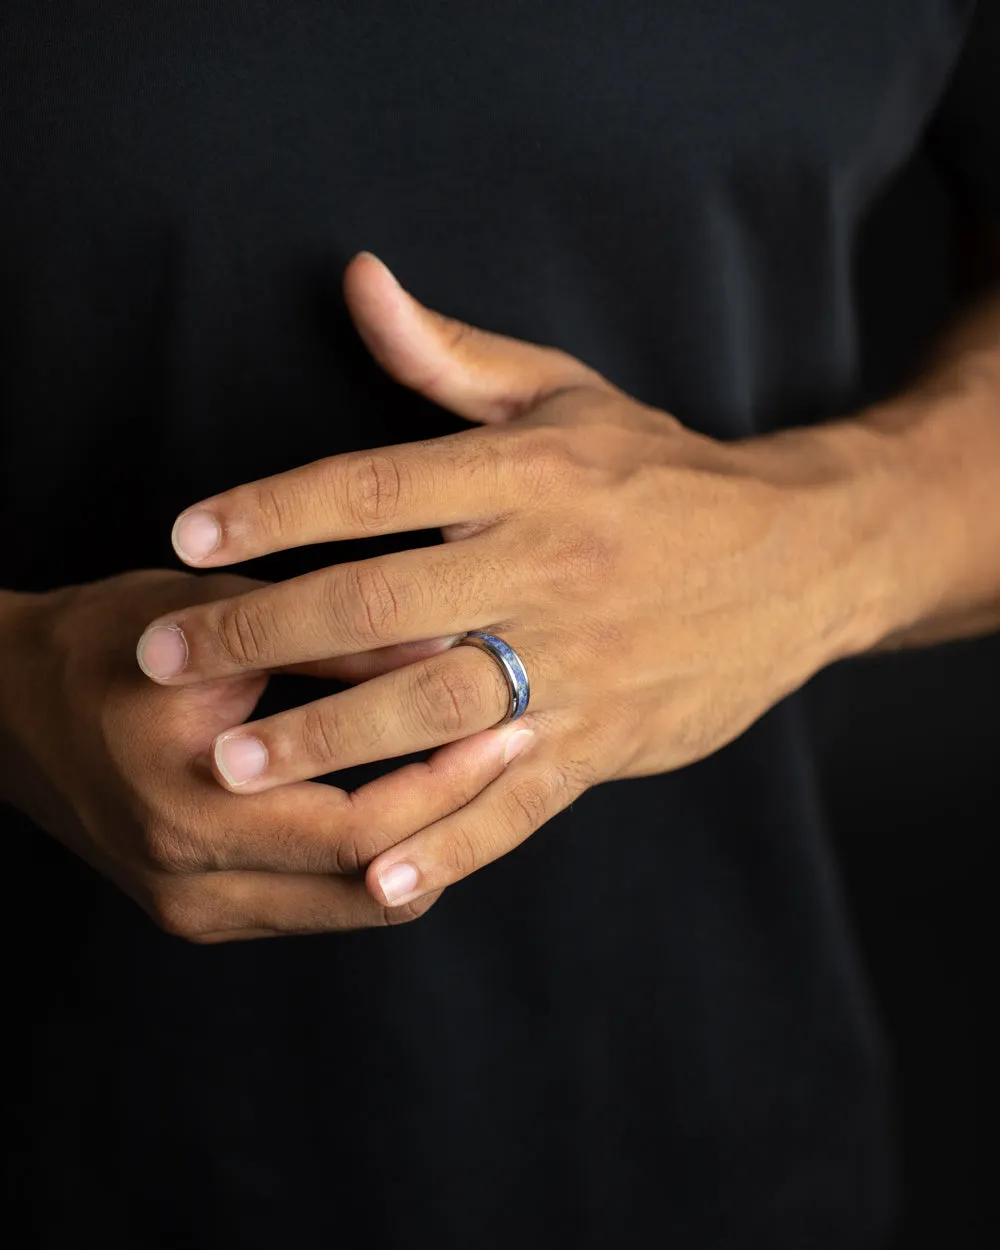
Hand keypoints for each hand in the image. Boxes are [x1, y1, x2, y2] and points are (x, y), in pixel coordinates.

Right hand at [0, 570, 521, 939]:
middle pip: (370, 890)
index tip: (510, 728)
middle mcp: (191, 882)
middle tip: (516, 749)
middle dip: (455, 823)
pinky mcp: (202, 913)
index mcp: (188, 807)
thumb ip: (331, 646)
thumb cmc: (108, 644)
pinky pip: (321, 907)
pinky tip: (416, 798)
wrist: (8, 709)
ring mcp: (195, 909)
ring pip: (356, 909)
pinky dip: (380, 863)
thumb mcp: (215, 623)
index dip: (446, 787)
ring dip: (426, 847)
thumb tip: (452, 650)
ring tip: (479, 770)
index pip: (357, 832)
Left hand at [137, 254, 879, 911]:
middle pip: (385, 606)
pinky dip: (449, 842)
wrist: (801, 558)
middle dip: (265, 634)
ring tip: (235, 766)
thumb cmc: (663, 474)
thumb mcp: (569, 395)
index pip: (378, 487)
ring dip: (332, 741)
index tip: (189, 536)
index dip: (274, 508)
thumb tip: (358, 280)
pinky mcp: (607, 739)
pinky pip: (518, 798)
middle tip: (165, 658)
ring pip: (437, 709)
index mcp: (534, 476)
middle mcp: (550, 569)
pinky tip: (378, 878)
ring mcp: (580, 663)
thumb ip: (452, 354)